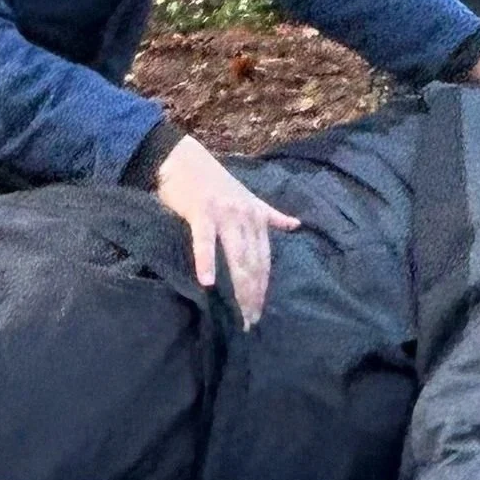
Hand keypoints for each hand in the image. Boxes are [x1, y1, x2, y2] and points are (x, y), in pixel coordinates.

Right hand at [155, 135, 299, 327]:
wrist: (184, 158)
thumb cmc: (214, 182)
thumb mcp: (249, 197)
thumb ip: (270, 215)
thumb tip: (296, 225)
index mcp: (257, 217)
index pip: (265, 259)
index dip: (264, 286)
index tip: (260, 312)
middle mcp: (246, 217)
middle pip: (254, 263)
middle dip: (254, 294)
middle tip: (250, 321)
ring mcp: (225, 214)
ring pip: (236, 256)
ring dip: (239, 286)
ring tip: (238, 311)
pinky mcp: (201, 212)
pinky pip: (204, 241)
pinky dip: (206, 262)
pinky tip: (207, 283)